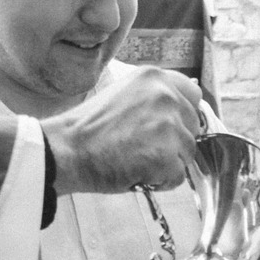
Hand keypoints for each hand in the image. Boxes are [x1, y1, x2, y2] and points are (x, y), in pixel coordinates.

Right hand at [40, 66, 203, 193]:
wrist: (66, 150)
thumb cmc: (88, 128)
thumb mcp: (123, 94)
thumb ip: (152, 98)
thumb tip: (178, 112)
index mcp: (155, 78)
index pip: (193, 95)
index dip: (183, 115)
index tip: (170, 127)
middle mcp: (166, 97)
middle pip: (193, 126)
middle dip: (175, 141)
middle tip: (144, 147)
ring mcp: (168, 126)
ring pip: (187, 153)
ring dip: (167, 162)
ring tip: (137, 160)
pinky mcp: (166, 156)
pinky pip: (178, 176)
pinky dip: (161, 181)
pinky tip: (137, 173)